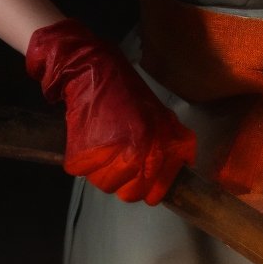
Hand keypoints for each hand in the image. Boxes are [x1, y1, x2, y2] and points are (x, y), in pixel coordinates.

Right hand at [25, 19, 196, 204]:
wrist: (91, 70)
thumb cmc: (125, 91)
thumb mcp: (159, 114)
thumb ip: (171, 141)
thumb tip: (181, 165)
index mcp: (159, 145)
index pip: (155, 191)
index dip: (148, 191)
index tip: (140, 183)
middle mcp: (138, 154)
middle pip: (129, 193)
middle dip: (123, 181)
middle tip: (116, 161)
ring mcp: (110, 156)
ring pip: (104, 185)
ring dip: (100, 170)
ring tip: (101, 145)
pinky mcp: (83, 155)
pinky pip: (82, 172)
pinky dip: (81, 160)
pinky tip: (86, 139)